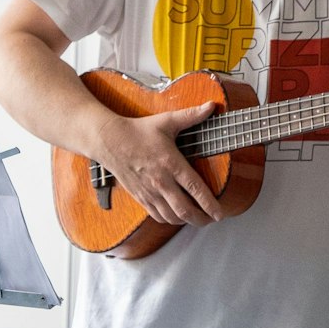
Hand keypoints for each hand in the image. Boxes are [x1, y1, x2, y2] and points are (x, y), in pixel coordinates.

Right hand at [94, 102, 221, 224]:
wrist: (108, 140)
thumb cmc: (138, 130)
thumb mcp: (166, 121)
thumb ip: (191, 115)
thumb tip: (211, 106)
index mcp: (170, 163)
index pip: (194, 189)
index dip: (209, 204)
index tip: (220, 213)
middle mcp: (160, 181)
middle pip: (184, 210)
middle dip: (202, 218)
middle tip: (213, 219)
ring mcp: (149, 191)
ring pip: (171, 216)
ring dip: (187, 221)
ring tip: (198, 219)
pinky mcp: (139, 196)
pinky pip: (157, 215)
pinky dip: (170, 220)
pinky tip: (177, 216)